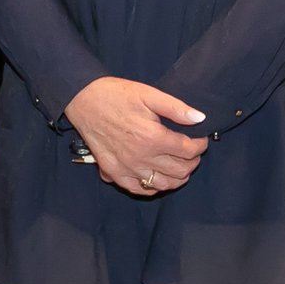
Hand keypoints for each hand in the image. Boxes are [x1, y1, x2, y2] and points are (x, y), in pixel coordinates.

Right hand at [65, 77, 206, 196]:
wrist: (83, 100)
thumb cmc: (115, 94)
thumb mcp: (148, 94)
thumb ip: (176, 108)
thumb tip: (200, 118)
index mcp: (152, 137)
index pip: (188, 151)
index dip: (200, 145)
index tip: (201, 139)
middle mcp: (141, 157)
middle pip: (180, 170)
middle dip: (192, 162)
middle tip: (193, 153)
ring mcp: (126, 168)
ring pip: (163, 184)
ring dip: (177, 178)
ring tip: (180, 167)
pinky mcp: (113, 172)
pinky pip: (139, 189)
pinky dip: (153, 187)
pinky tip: (157, 177)